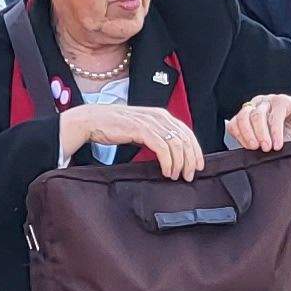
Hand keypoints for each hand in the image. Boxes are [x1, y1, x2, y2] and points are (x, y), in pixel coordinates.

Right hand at [57, 103, 202, 177]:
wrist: (93, 120)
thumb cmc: (115, 127)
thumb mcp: (142, 130)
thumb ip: (157, 136)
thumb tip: (172, 154)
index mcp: (162, 115)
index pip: (187, 132)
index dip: (196, 150)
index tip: (197, 166)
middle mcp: (159, 116)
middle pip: (185, 139)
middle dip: (191, 159)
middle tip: (189, 175)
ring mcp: (150, 122)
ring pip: (176, 144)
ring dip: (180, 163)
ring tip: (176, 176)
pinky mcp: (141, 129)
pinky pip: (162, 148)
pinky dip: (168, 162)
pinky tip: (167, 171)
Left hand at [226, 92, 290, 150]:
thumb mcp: (273, 141)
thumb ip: (260, 144)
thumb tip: (246, 157)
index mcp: (250, 113)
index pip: (235, 123)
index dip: (239, 137)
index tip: (247, 151)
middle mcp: (257, 104)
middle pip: (243, 117)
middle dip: (247, 135)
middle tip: (255, 149)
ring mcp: (269, 100)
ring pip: (257, 116)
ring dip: (260, 134)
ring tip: (267, 148)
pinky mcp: (283, 100)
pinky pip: (275, 116)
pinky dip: (275, 132)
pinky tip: (278, 144)